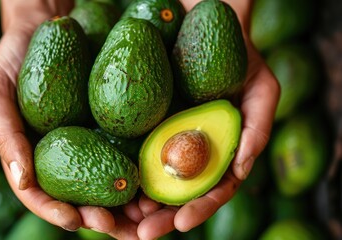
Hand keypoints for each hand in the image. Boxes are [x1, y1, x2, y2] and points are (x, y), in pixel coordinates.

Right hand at [0, 1, 139, 238]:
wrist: (51, 25)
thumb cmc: (15, 57)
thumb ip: (3, 133)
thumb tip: (22, 180)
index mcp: (32, 155)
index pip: (40, 194)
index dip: (54, 211)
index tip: (74, 221)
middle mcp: (63, 153)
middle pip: (79, 196)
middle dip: (97, 218)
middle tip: (117, 228)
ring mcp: (89, 141)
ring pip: (106, 181)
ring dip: (125, 205)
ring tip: (143, 217)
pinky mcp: (113, 124)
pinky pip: (126, 150)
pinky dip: (139, 170)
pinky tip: (153, 181)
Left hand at [132, 0, 280, 238]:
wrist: (206, 29)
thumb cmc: (241, 60)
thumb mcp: (262, 90)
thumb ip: (257, 129)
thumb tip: (242, 169)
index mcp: (218, 154)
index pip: (210, 190)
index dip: (198, 209)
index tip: (181, 223)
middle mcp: (190, 153)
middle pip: (175, 194)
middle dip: (160, 218)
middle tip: (142, 234)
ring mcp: (164, 140)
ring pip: (149, 178)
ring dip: (134, 202)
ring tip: (119, 220)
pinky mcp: (142, 123)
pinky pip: (129, 148)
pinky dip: (119, 168)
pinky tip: (106, 181)